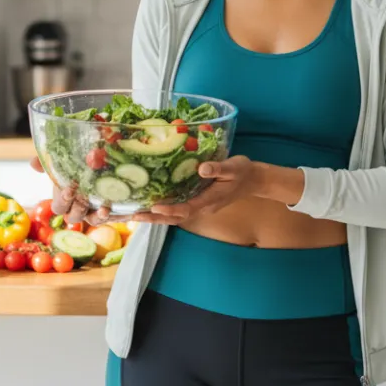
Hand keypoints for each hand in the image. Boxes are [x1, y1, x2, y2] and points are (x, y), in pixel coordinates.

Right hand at [29, 157, 126, 226]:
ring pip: (91, 220)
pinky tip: (118, 209)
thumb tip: (33, 163)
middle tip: (83, 196)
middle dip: (77, 207)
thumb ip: (49, 160)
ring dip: (96, 216)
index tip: (69, 187)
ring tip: (103, 208)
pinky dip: (114, 215)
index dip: (62, 200)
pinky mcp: (109, 210)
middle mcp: (77, 206)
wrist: (102, 157)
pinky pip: (110, 218)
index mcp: (64, 197)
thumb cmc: (78, 159)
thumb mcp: (64, 156)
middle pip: (73, 216)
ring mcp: (93, 210)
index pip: (58, 206)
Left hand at [132, 156, 258, 224]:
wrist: (252, 180)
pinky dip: (163, 212)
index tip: (154, 208)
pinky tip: (150, 207)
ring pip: (175, 217)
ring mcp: (200, 207)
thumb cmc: (242, 171)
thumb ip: (218, 168)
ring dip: (155, 218)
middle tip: (133, 217)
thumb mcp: (233, 166)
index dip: (170, 210)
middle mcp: (203, 207)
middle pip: (175, 218)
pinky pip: (178, 210)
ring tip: (134, 215)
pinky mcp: (198, 203)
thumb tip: (202, 169)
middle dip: (154, 219)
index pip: (187, 209)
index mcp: (210, 200)